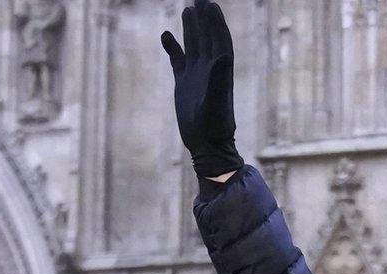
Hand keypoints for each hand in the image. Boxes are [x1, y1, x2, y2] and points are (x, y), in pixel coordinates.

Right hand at [161, 0, 243, 177]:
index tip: (210, 4)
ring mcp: (196, 75)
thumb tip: (221, 58)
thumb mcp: (216, 103)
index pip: (219, 39)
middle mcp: (209, 68)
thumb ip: (218, 80)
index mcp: (220, 70)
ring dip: (192, 27)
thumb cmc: (215, 127)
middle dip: (205, 17)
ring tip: (188, 8)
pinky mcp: (184, 84)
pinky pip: (178, 60)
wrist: (207, 145)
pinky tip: (165, 35)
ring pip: (194, 45)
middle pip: (207, 36)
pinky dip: (173, 48)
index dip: (216, 22)